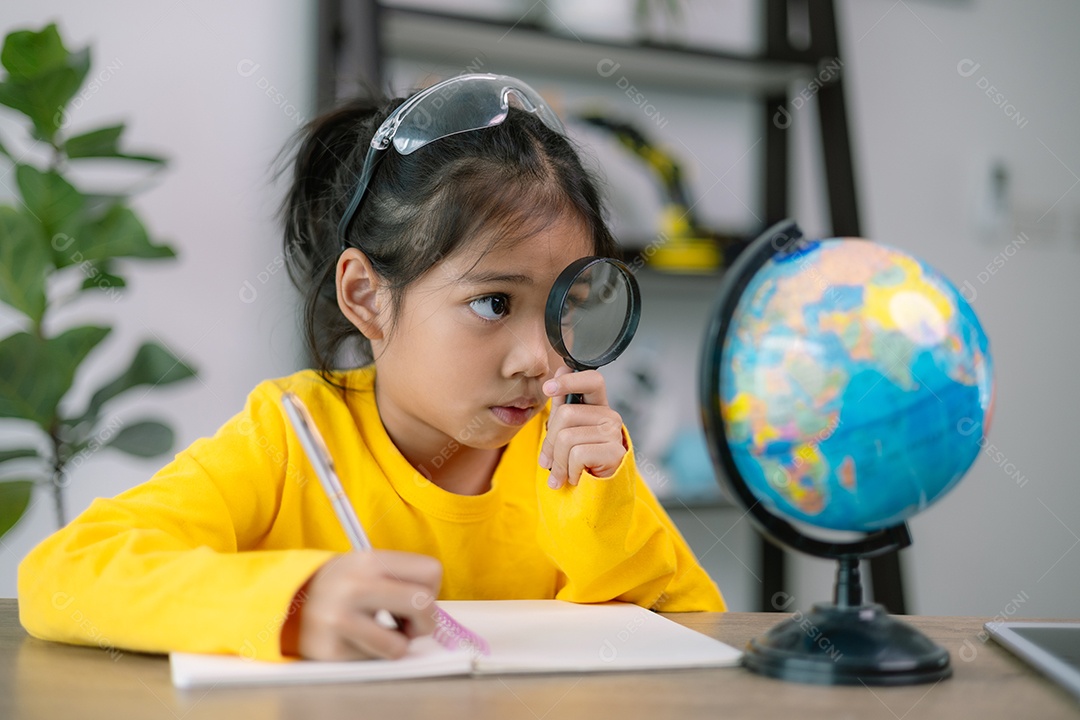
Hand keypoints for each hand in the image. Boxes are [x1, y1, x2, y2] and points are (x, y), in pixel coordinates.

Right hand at [291, 551, 441, 660]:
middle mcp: (356, 585)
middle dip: (426, 622)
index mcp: (370, 560)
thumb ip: (400, 579)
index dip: (431, 589)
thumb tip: (433, 609)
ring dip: (398, 644)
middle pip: (423, 604)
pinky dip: (374, 653)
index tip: (416, 596)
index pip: (431, 571)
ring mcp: (342, 619)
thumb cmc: (341, 586)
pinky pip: (374, 659)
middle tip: (410, 625)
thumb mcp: (367, 566)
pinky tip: (360, 640)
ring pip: (401, 644)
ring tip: (383, 633)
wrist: (289, 602)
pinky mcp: (332, 648)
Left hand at [538, 366, 626, 489]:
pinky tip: (576, 478)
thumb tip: (557, 373)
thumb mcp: (565, 432)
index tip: (547, 388)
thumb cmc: (579, 461)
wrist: (596, 495)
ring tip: (563, 474)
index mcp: (598, 406)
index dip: (570, 380)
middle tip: (548, 462)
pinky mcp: (615, 452)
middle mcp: (610, 416)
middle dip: (549, 442)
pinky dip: (570, 471)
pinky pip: (577, 455)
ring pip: (567, 438)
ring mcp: (614, 433)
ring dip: (558, 463)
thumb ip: (561, 406)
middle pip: (565, 414)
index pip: (592, 380)